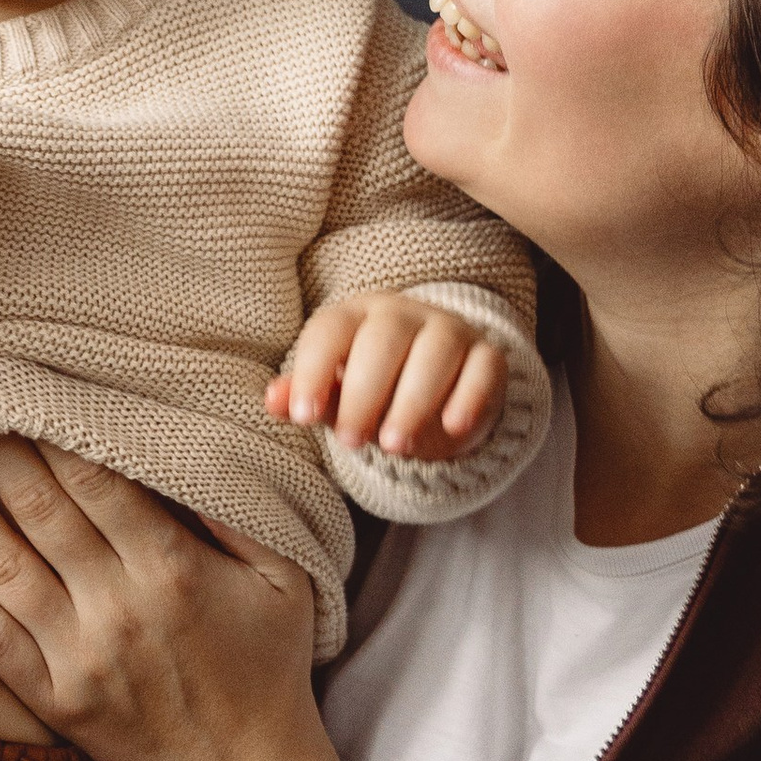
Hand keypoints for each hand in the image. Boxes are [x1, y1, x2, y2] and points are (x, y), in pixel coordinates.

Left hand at [0, 440, 340, 760]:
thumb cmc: (270, 668)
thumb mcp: (284, 580)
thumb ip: (234, 512)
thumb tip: (183, 447)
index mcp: (173, 569)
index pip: (94, 481)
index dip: (49, 431)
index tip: (15, 389)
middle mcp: (118, 607)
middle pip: (39, 510)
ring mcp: (78, 657)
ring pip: (3, 564)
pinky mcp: (52, 698)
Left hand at [267, 295, 507, 459]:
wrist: (441, 393)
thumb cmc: (376, 391)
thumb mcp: (338, 397)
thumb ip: (309, 398)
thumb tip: (273, 400)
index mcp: (356, 316)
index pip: (330, 331)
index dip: (313, 372)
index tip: (303, 418)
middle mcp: (403, 314)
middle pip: (383, 338)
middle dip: (364, 393)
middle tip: (352, 440)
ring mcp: (449, 330)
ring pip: (435, 351)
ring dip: (413, 401)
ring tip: (394, 445)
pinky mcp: (488, 355)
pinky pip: (483, 368)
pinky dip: (468, 398)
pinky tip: (452, 429)